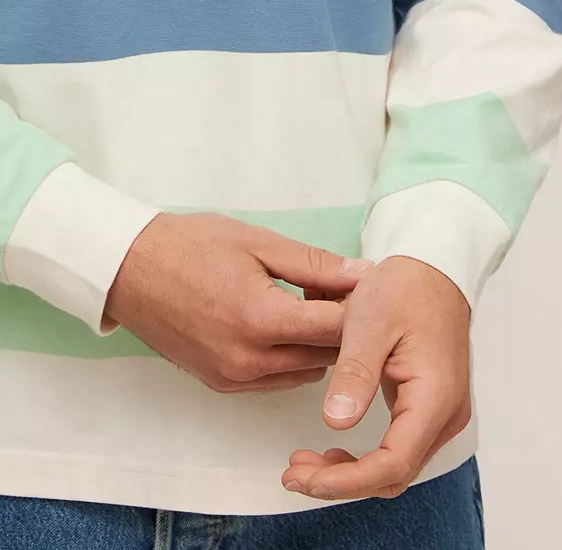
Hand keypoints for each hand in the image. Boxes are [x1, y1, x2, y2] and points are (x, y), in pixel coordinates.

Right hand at [105, 212, 371, 392]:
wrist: (129, 269)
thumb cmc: (191, 246)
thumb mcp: (258, 243)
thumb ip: (315, 264)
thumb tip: (364, 275)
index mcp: (261, 320)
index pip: (338, 328)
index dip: (360, 308)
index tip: (366, 290)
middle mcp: (249, 360)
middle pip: (327, 355)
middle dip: (343, 328)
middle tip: (337, 295)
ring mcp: (233, 378)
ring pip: (306, 372)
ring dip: (317, 345)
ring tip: (306, 308)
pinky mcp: (221, 384)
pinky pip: (277, 381)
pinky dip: (291, 359)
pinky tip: (282, 328)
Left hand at [282, 256, 470, 498]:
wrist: (431, 272)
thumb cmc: (404, 289)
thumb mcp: (370, 323)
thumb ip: (356, 374)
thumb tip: (336, 422)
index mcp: (434, 395)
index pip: (392, 463)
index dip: (347, 481)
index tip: (306, 479)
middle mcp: (445, 413)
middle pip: (394, 473)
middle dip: (342, 482)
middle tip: (295, 473)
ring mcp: (439, 412)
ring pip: (395, 465)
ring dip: (350, 473)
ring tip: (305, 465)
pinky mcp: (427, 406)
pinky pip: (397, 447)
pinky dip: (363, 457)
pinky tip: (332, 448)